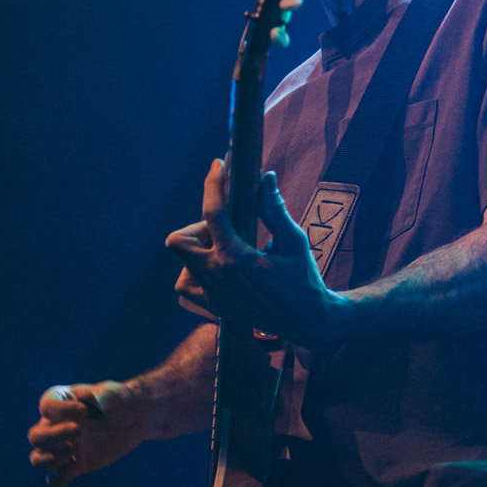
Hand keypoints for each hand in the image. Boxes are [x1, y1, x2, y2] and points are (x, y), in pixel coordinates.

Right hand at [28, 380, 144, 486]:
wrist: (131, 419)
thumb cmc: (118, 400)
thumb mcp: (114, 394)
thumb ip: (100, 396)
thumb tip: (84, 397)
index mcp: (61, 403)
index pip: (46, 406)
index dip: (61, 410)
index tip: (86, 411)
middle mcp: (55, 426)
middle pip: (35, 436)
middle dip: (52, 436)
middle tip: (78, 431)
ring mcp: (63, 447)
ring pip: (38, 459)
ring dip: (50, 460)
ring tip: (73, 452)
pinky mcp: (75, 465)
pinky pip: (57, 478)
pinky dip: (59, 480)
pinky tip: (75, 468)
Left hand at [165, 161, 349, 345]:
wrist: (307, 321)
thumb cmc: (303, 279)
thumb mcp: (293, 242)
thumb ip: (274, 210)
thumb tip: (265, 178)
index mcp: (237, 259)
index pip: (213, 212)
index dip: (213, 183)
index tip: (219, 166)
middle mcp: (218, 278)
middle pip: (178, 241)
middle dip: (196, 227)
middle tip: (224, 227)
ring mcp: (213, 296)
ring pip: (181, 264)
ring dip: (197, 250)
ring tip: (225, 247)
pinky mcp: (213, 307)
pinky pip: (188, 286)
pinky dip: (196, 272)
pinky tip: (220, 266)